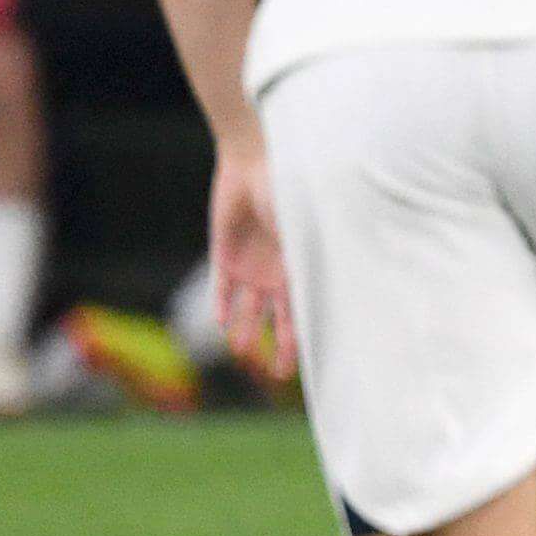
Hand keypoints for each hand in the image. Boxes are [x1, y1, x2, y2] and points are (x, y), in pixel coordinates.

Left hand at [207, 142, 293, 376]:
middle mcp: (275, 270)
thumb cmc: (283, 189)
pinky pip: (222, 288)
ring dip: (245, 328)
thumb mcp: (299, 225)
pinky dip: (221, 305)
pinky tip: (219, 323)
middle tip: (277, 373)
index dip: (303, 335)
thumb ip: (305, 255)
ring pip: (246, 307)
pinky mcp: (225, 255)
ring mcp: (250, 264)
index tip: (305, 361)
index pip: (301, 309)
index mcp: (297, 265)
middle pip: (277, 317)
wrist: (250, 163)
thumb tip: (316, 288)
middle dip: (278, 344)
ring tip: (240, 349)